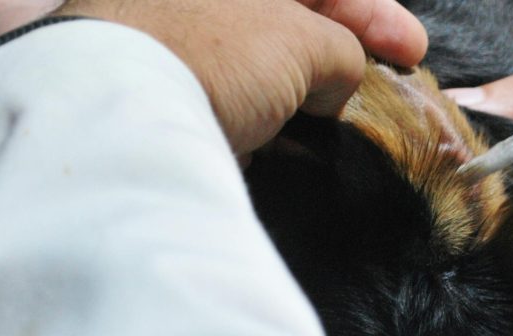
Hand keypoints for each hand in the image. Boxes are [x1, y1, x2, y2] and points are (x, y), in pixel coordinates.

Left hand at [0, 0, 426, 156]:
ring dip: (300, 93)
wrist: (101, 115)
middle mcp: (197, 5)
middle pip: (288, 20)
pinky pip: (221, 96)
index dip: (373, 13)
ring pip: (256, 62)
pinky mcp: (149, 90)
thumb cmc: (210, 54)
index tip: (412, 51)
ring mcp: (168, 40)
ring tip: (335, 126)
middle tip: (381, 91)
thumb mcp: (302, 43)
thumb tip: (338, 80)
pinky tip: (276, 145)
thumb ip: (341, 52)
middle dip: (340, 54)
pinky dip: (254, 117)